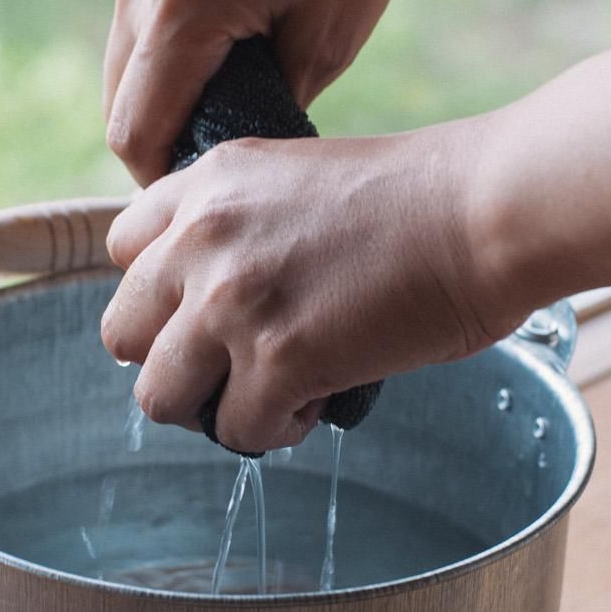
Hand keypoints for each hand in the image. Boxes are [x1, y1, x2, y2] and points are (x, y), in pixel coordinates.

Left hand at [100, 122, 525, 451]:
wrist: (488, 210)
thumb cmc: (422, 199)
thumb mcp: (298, 179)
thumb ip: (241, 224)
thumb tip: (214, 296)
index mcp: (207, 182)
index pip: (122, 250)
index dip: (163, 291)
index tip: (206, 308)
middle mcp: (202, 239)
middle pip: (123, 333)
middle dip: (175, 356)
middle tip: (233, 362)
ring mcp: (232, 302)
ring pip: (159, 397)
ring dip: (213, 405)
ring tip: (271, 392)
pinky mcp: (277, 361)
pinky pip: (236, 432)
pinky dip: (275, 431)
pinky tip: (315, 402)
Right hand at [103, 0, 430, 184]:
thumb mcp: (327, 40)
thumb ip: (267, 105)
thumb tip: (236, 150)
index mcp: (183, 8)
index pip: (136, 133)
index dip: (163, 181)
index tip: (204, 197)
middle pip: (118, 100)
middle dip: (159, 138)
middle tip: (220, 161)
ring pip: (122, 54)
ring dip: (161, 89)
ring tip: (227, 101)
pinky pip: (138, 9)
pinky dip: (166, 42)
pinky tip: (224, 45)